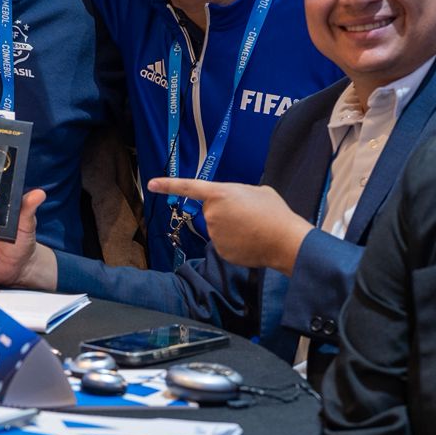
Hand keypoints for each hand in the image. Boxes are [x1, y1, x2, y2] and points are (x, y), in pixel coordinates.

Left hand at [147, 176, 311, 273]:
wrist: (284, 240)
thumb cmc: (274, 212)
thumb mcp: (258, 191)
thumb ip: (239, 193)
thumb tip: (236, 201)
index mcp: (220, 193)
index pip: (189, 187)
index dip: (168, 185)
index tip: (151, 184)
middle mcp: (212, 214)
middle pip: (211, 210)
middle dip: (225, 211)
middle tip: (248, 214)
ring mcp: (215, 234)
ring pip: (218, 228)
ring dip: (231, 227)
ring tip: (252, 227)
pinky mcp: (220, 250)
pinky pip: (224, 243)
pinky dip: (234, 242)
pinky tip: (250, 240)